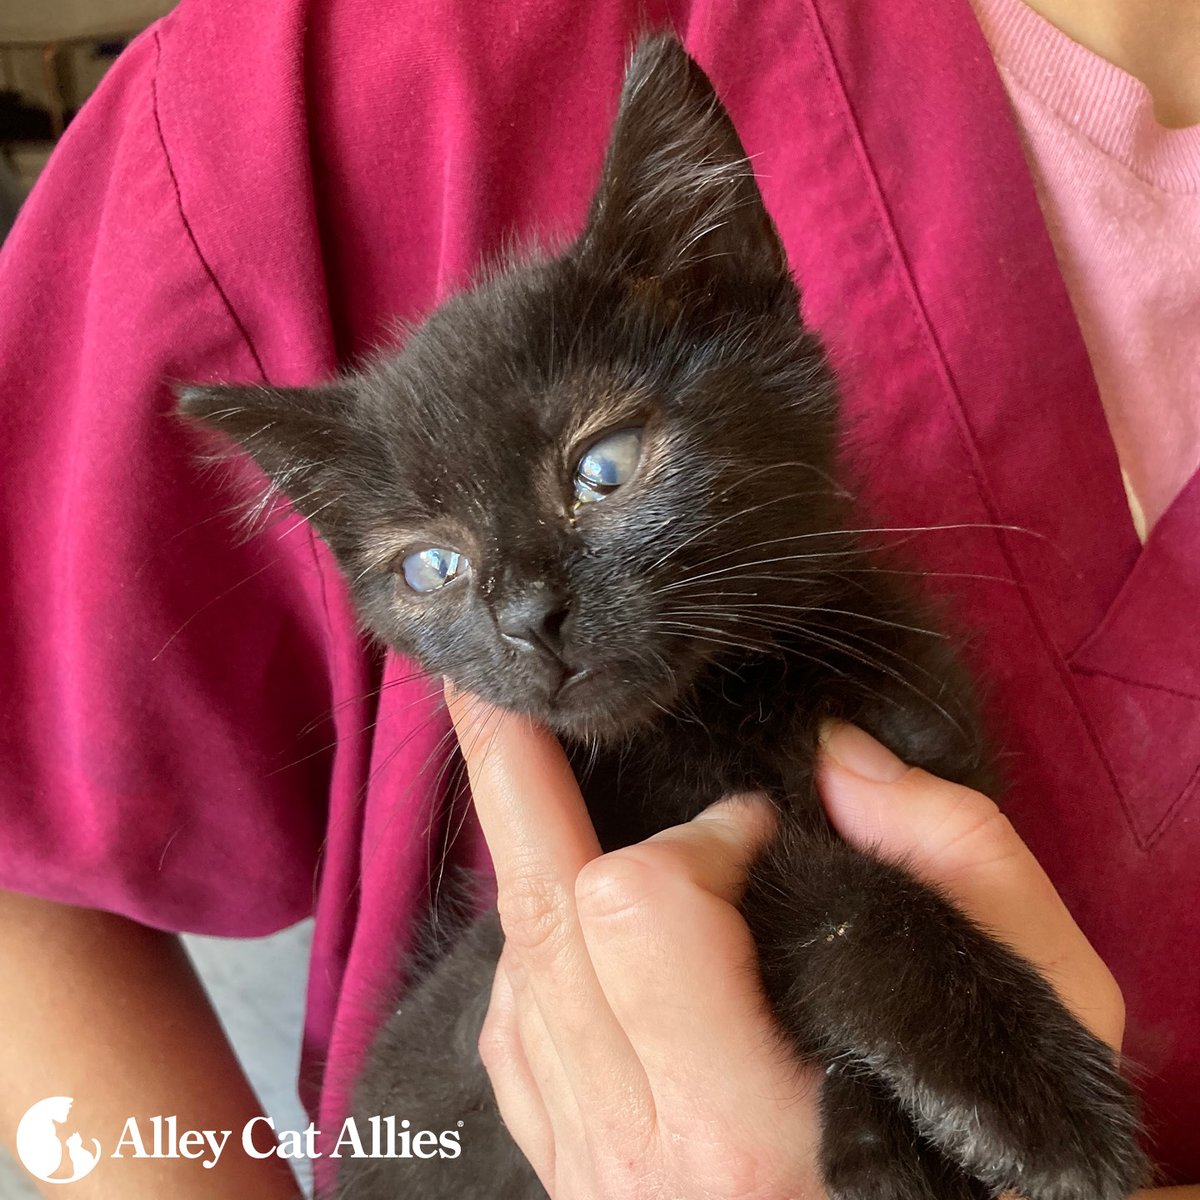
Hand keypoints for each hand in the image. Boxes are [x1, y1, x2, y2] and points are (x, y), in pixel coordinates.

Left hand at [448, 693, 1129, 1199]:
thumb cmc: (998, 1173)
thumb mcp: (1044, 1017)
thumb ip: (960, 862)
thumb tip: (835, 756)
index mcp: (746, 1120)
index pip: (643, 906)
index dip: (699, 830)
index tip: (758, 822)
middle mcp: (641, 1150)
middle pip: (540, 914)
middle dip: (515, 778)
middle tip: (501, 693)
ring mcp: (590, 1168)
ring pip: (515, 969)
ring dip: (533, 863)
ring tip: (538, 782)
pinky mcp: (570, 1173)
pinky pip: (512, 1034)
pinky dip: (534, 951)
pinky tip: (572, 912)